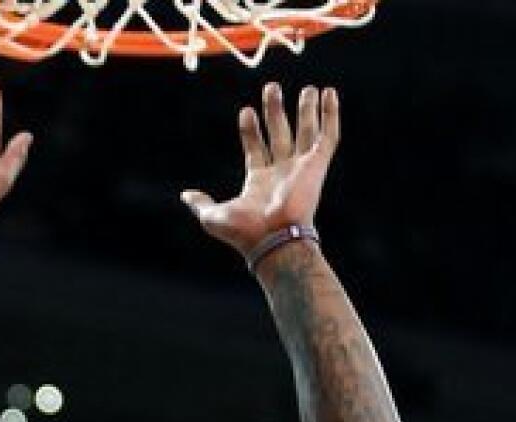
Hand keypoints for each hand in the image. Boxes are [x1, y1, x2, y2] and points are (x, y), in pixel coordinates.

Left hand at [181, 83, 339, 257]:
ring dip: (306, 110)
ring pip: (305, 133)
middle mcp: (282, 173)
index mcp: (259, 182)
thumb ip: (200, 203)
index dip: (251, 130)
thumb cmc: (244, 232)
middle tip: (271, 88)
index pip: (256, 149)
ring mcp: (301, 169)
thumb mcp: (212, 216)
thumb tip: (185, 196)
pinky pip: (328, 137)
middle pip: (280, 135)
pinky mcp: (317, 167)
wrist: (273, 239)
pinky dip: (330, 115)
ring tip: (307, 88)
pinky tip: (329, 94)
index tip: (246, 111)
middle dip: (275, 112)